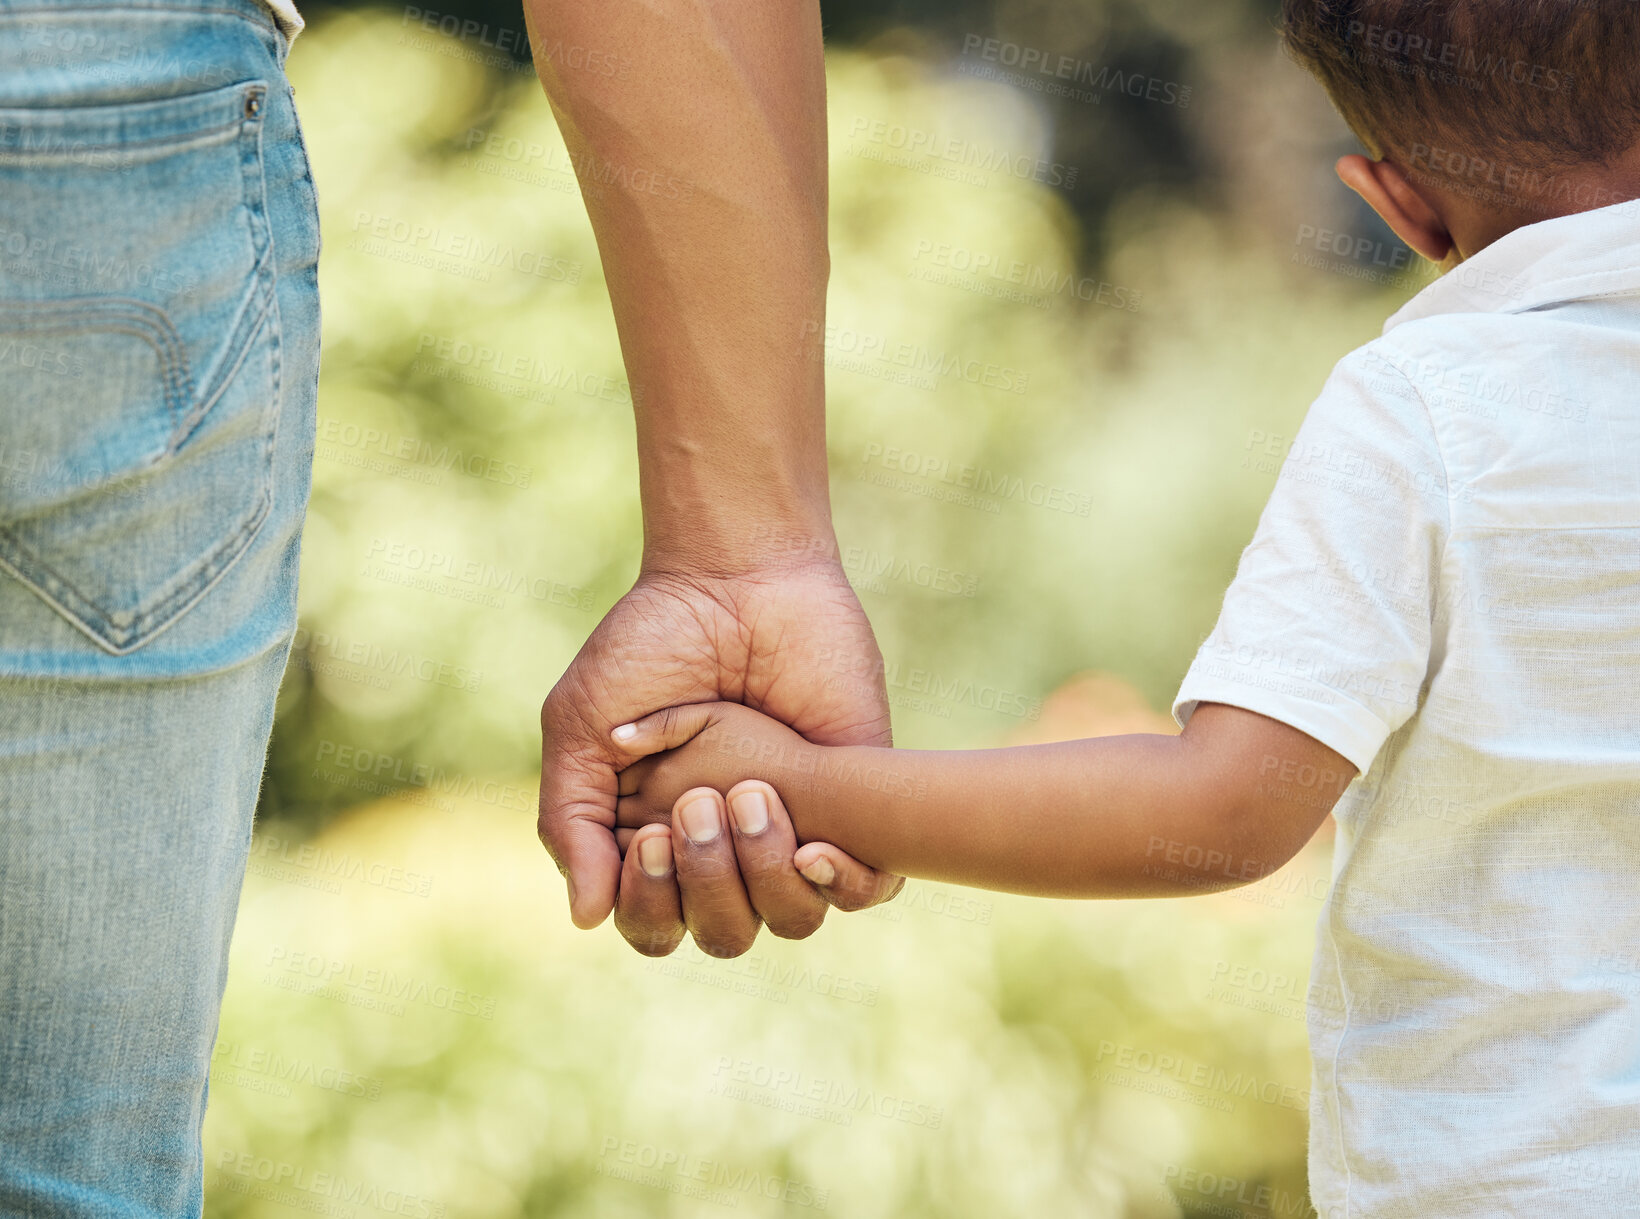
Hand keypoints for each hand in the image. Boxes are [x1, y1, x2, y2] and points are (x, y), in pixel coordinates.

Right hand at [538, 558, 904, 955]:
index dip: (650, 905)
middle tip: (698, 803)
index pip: (655, 926)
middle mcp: (730, 849)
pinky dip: (844, 885)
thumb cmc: (651, 645)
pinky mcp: (858, 805)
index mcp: (661, 842)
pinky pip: (867, 889)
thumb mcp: (585, 729)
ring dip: (765, 874)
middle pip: (724, 933)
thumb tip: (585, 917)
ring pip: (793, 919)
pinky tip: (815, 848)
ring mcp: (795, 829)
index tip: (650, 835)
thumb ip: (573, 820)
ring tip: (752, 793)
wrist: (737, 578)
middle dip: (706, 884)